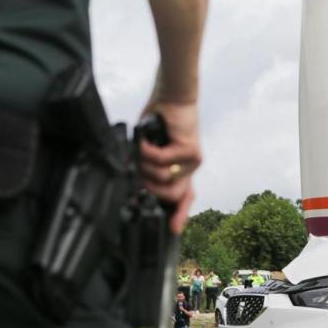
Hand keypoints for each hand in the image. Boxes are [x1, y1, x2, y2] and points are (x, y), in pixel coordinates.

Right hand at [138, 100, 201, 233]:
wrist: (171, 97)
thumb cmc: (159, 121)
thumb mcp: (149, 149)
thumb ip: (146, 166)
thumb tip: (135, 182)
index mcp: (181, 170)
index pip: (184, 198)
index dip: (179, 215)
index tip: (173, 230)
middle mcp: (190, 168)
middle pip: (173, 196)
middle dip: (150, 188)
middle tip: (138, 172)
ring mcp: (193, 161)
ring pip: (165, 178)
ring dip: (146, 165)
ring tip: (142, 149)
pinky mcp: (191, 151)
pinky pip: (162, 160)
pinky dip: (147, 150)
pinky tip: (145, 140)